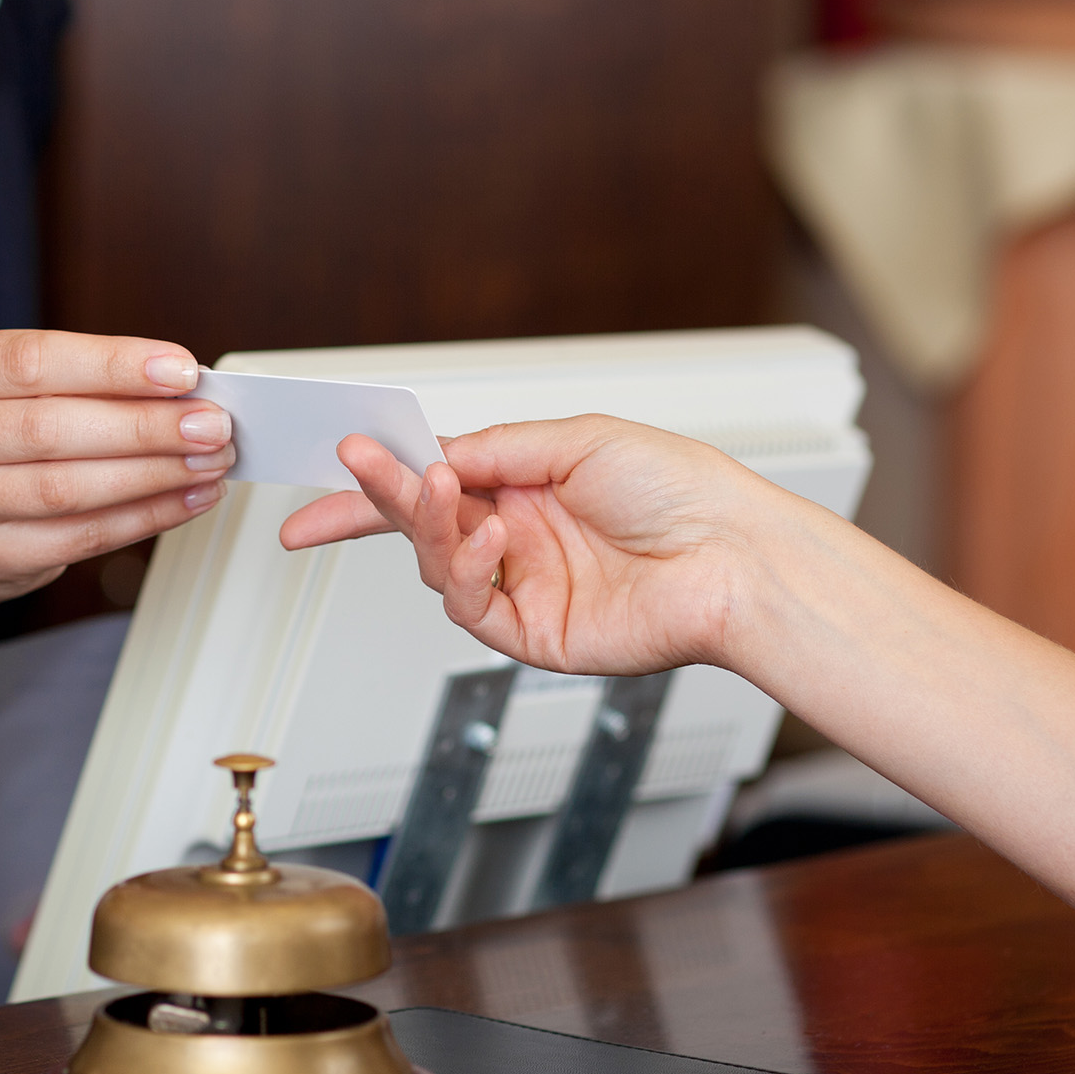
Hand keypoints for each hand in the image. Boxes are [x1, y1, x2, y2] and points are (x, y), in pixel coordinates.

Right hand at [0, 330, 231, 672]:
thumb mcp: (16, 391)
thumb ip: (86, 383)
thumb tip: (182, 388)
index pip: (32, 360)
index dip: (112, 365)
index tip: (181, 369)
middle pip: (51, 429)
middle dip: (146, 426)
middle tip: (212, 424)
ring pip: (67, 489)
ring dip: (153, 475)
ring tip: (209, 461)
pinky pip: (79, 538)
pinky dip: (144, 518)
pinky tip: (184, 500)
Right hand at [277, 415, 765, 678]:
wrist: (734, 558)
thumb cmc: (683, 493)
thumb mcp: (578, 439)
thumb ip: (495, 448)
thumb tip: (432, 451)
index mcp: (528, 485)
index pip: (436, 479)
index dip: (382, 474)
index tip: (340, 455)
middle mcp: (520, 537)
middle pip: (422, 521)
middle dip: (377, 494)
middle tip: (352, 465)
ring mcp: (523, 586)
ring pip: (436, 562)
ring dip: (426, 522)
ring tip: (434, 488)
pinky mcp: (532, 634)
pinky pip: (470, 606)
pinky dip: (467, 569)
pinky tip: (491, 537)